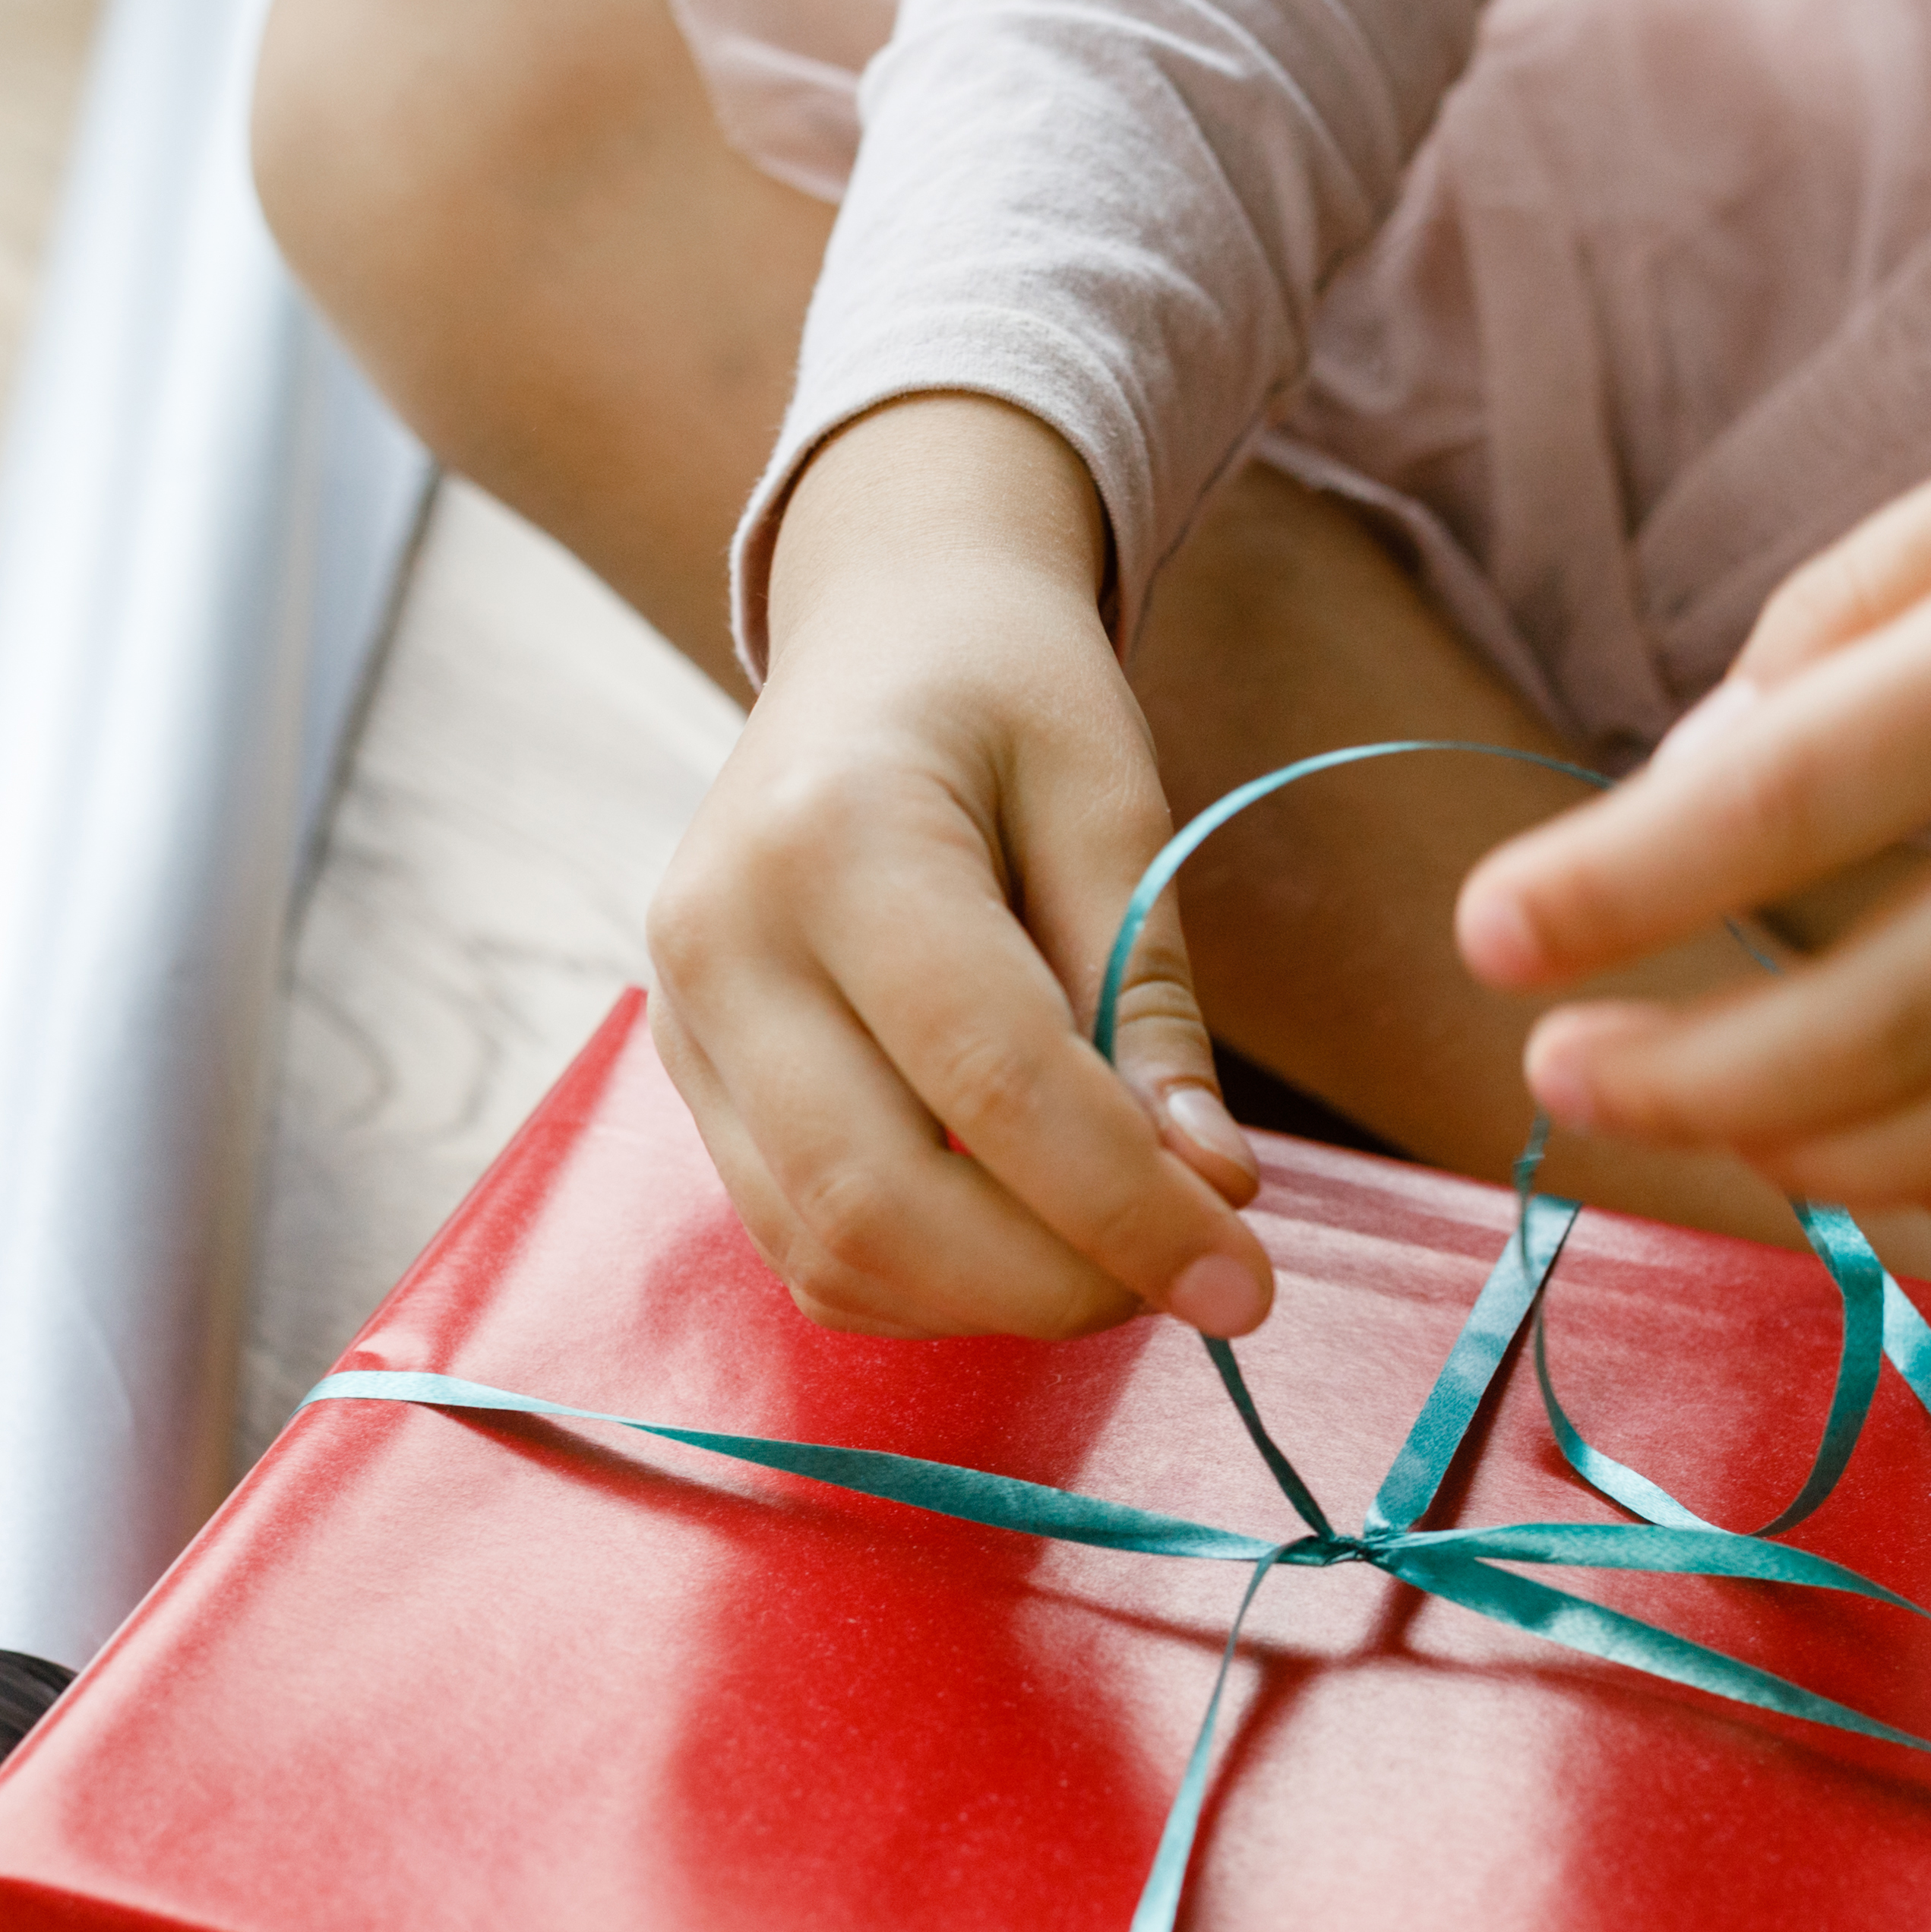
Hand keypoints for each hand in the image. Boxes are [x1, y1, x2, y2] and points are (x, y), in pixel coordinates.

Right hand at [645, 392, 1275, 1338]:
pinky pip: (802, 1242)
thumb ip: (1149, 999)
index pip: (989, 1081)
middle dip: (1058, 1282)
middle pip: (880, 1201)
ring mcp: (684, 1021)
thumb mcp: (1114, 803)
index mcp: (835, 837)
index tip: (1246, 1285)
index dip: (1127, 1208)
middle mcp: (724, 941)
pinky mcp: (688, 1077)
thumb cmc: (1009, 697)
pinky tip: (1024, 1230)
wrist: (880, 632)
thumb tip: (1210, 1189)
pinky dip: (930, 1280)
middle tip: (1192, 1276)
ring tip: (1118, 1248)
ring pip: (830, 1251)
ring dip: (996, 1299)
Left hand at [1448, 295, 1930, 1218]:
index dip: (1616, 888)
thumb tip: (1688, 778)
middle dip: (1683, 1073)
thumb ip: (1854, 614)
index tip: (1489, 932)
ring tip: (1682, 1107)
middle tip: (1555, 1071)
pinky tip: (1856, 1148)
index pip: (1794, 801)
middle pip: (1879, 1022)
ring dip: (1800, 1152)